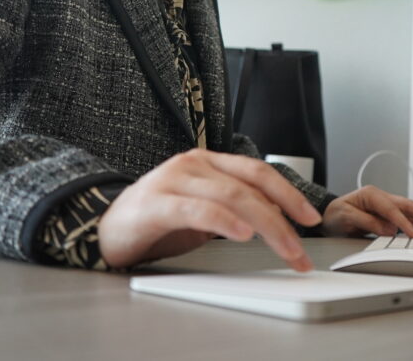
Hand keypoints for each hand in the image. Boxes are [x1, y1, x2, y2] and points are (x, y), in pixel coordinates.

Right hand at [98, 149, 321, 270]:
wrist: (101, 229)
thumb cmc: (154, 222)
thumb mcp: (202, 212)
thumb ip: (234, 208)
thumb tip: (278, 222)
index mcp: (207, 162)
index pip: (257, 172)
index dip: (289, 193)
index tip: (311, 218)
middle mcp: (192, 164)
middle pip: (250, 186)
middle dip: (284, 218)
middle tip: (300, 250)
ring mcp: (173, 180)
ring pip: (232, 196)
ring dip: (266, 227)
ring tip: (285, 250)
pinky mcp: (156, 203)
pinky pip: (198, 209)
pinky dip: (225, 221)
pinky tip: (242, 234)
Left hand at [320, 186, 412, 237]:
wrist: (328, 215)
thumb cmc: (334, 214)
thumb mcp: (345, 217)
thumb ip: (366, 221)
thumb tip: (388, 229)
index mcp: (370, 194)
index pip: (391, 209)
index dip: (404, 222)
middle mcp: (380, 197)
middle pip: (406, 204)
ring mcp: (383, 204)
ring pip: (408, 209)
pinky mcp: (384, 213)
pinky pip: (403, 215)